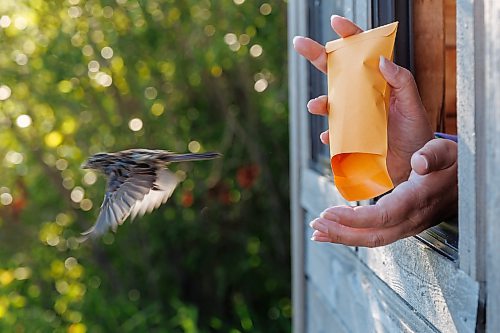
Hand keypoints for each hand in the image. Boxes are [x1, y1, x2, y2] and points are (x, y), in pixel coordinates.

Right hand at [293, 15, 433, 184]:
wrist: (414, 161)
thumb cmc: (416, 130)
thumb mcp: (413, 102)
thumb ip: (401, 80)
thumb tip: (381, 60)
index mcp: (377, 81)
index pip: (362, 52)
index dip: (349, 36)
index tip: (335, 22)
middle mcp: (362, 95)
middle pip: (336, 71)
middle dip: (317, 55)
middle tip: (300, 43)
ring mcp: (353, 116)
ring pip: (330, 103)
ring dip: (319, 102)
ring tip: (316, 106)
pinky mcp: (349, 137)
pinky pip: (333, 133)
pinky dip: (328, 134)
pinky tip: (329, 136)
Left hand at [309, 139, 457, 246]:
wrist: (467, 183)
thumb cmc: (453, 164)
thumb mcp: (447, 152)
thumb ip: (432, 155)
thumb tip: (418, 161)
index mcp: (417, 199)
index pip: (382, 216)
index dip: (354, 218)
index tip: (328, 212)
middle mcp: (411, 219)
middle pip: (373, 236)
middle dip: (341, 233)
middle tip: (314, 226)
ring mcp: (407, 226)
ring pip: (372, 239)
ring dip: (343, 237)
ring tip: (317, 232)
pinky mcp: (401, 225)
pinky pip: (375, 235)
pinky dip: (352, 234)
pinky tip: (334, 231)